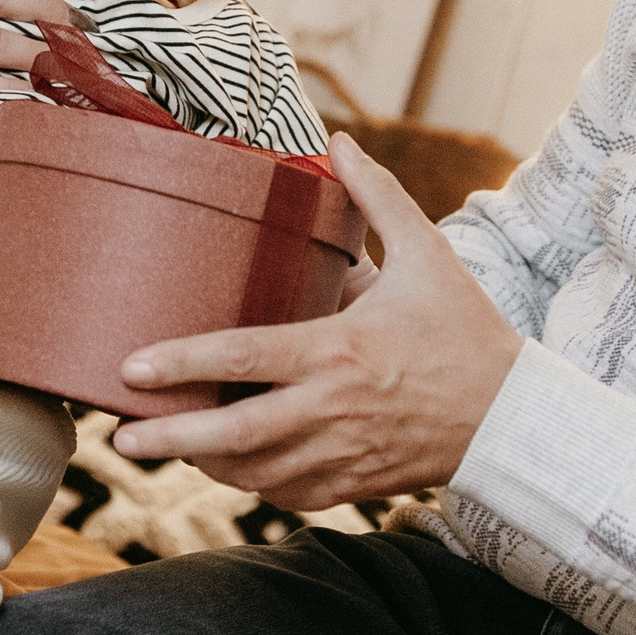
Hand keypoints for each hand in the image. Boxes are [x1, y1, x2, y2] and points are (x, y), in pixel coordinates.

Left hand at [112, 133, 523, 509]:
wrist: (514, 417)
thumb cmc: (466, 331)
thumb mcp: (428, 254)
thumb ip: (378, 196)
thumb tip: (340, 139)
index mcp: (339, 349)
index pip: (244, 357)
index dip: (182, 363)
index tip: (131, 367)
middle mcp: (333, 408)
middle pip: (233, 435)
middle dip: (169, 440)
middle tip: (121, 437)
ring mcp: (341, 454)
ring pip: (253, 473)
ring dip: (204, 465)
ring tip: (165, 448)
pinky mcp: (353, 485)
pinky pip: (287, 495)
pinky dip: (252, 485)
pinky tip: (229, 468)